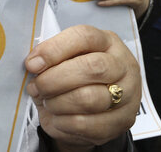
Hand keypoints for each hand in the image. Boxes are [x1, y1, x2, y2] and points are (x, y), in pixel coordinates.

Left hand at [25, 25, 139, 150]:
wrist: (90, 109)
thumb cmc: (72, 76)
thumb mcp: (62, 59)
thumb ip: (50, 58)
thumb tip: (34, 64)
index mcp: (107, 42)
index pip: (84, 37)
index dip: (54, 50)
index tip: (32, 64)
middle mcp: (123, 65)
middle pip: (92, 68)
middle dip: (54, 80)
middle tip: (36, 87)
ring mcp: (128, 95)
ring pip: (89, 99)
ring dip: (57, 103)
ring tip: (46, 101)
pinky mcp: (123, 121)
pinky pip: (87, 124)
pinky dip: (64, 122)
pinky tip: (57, 117)